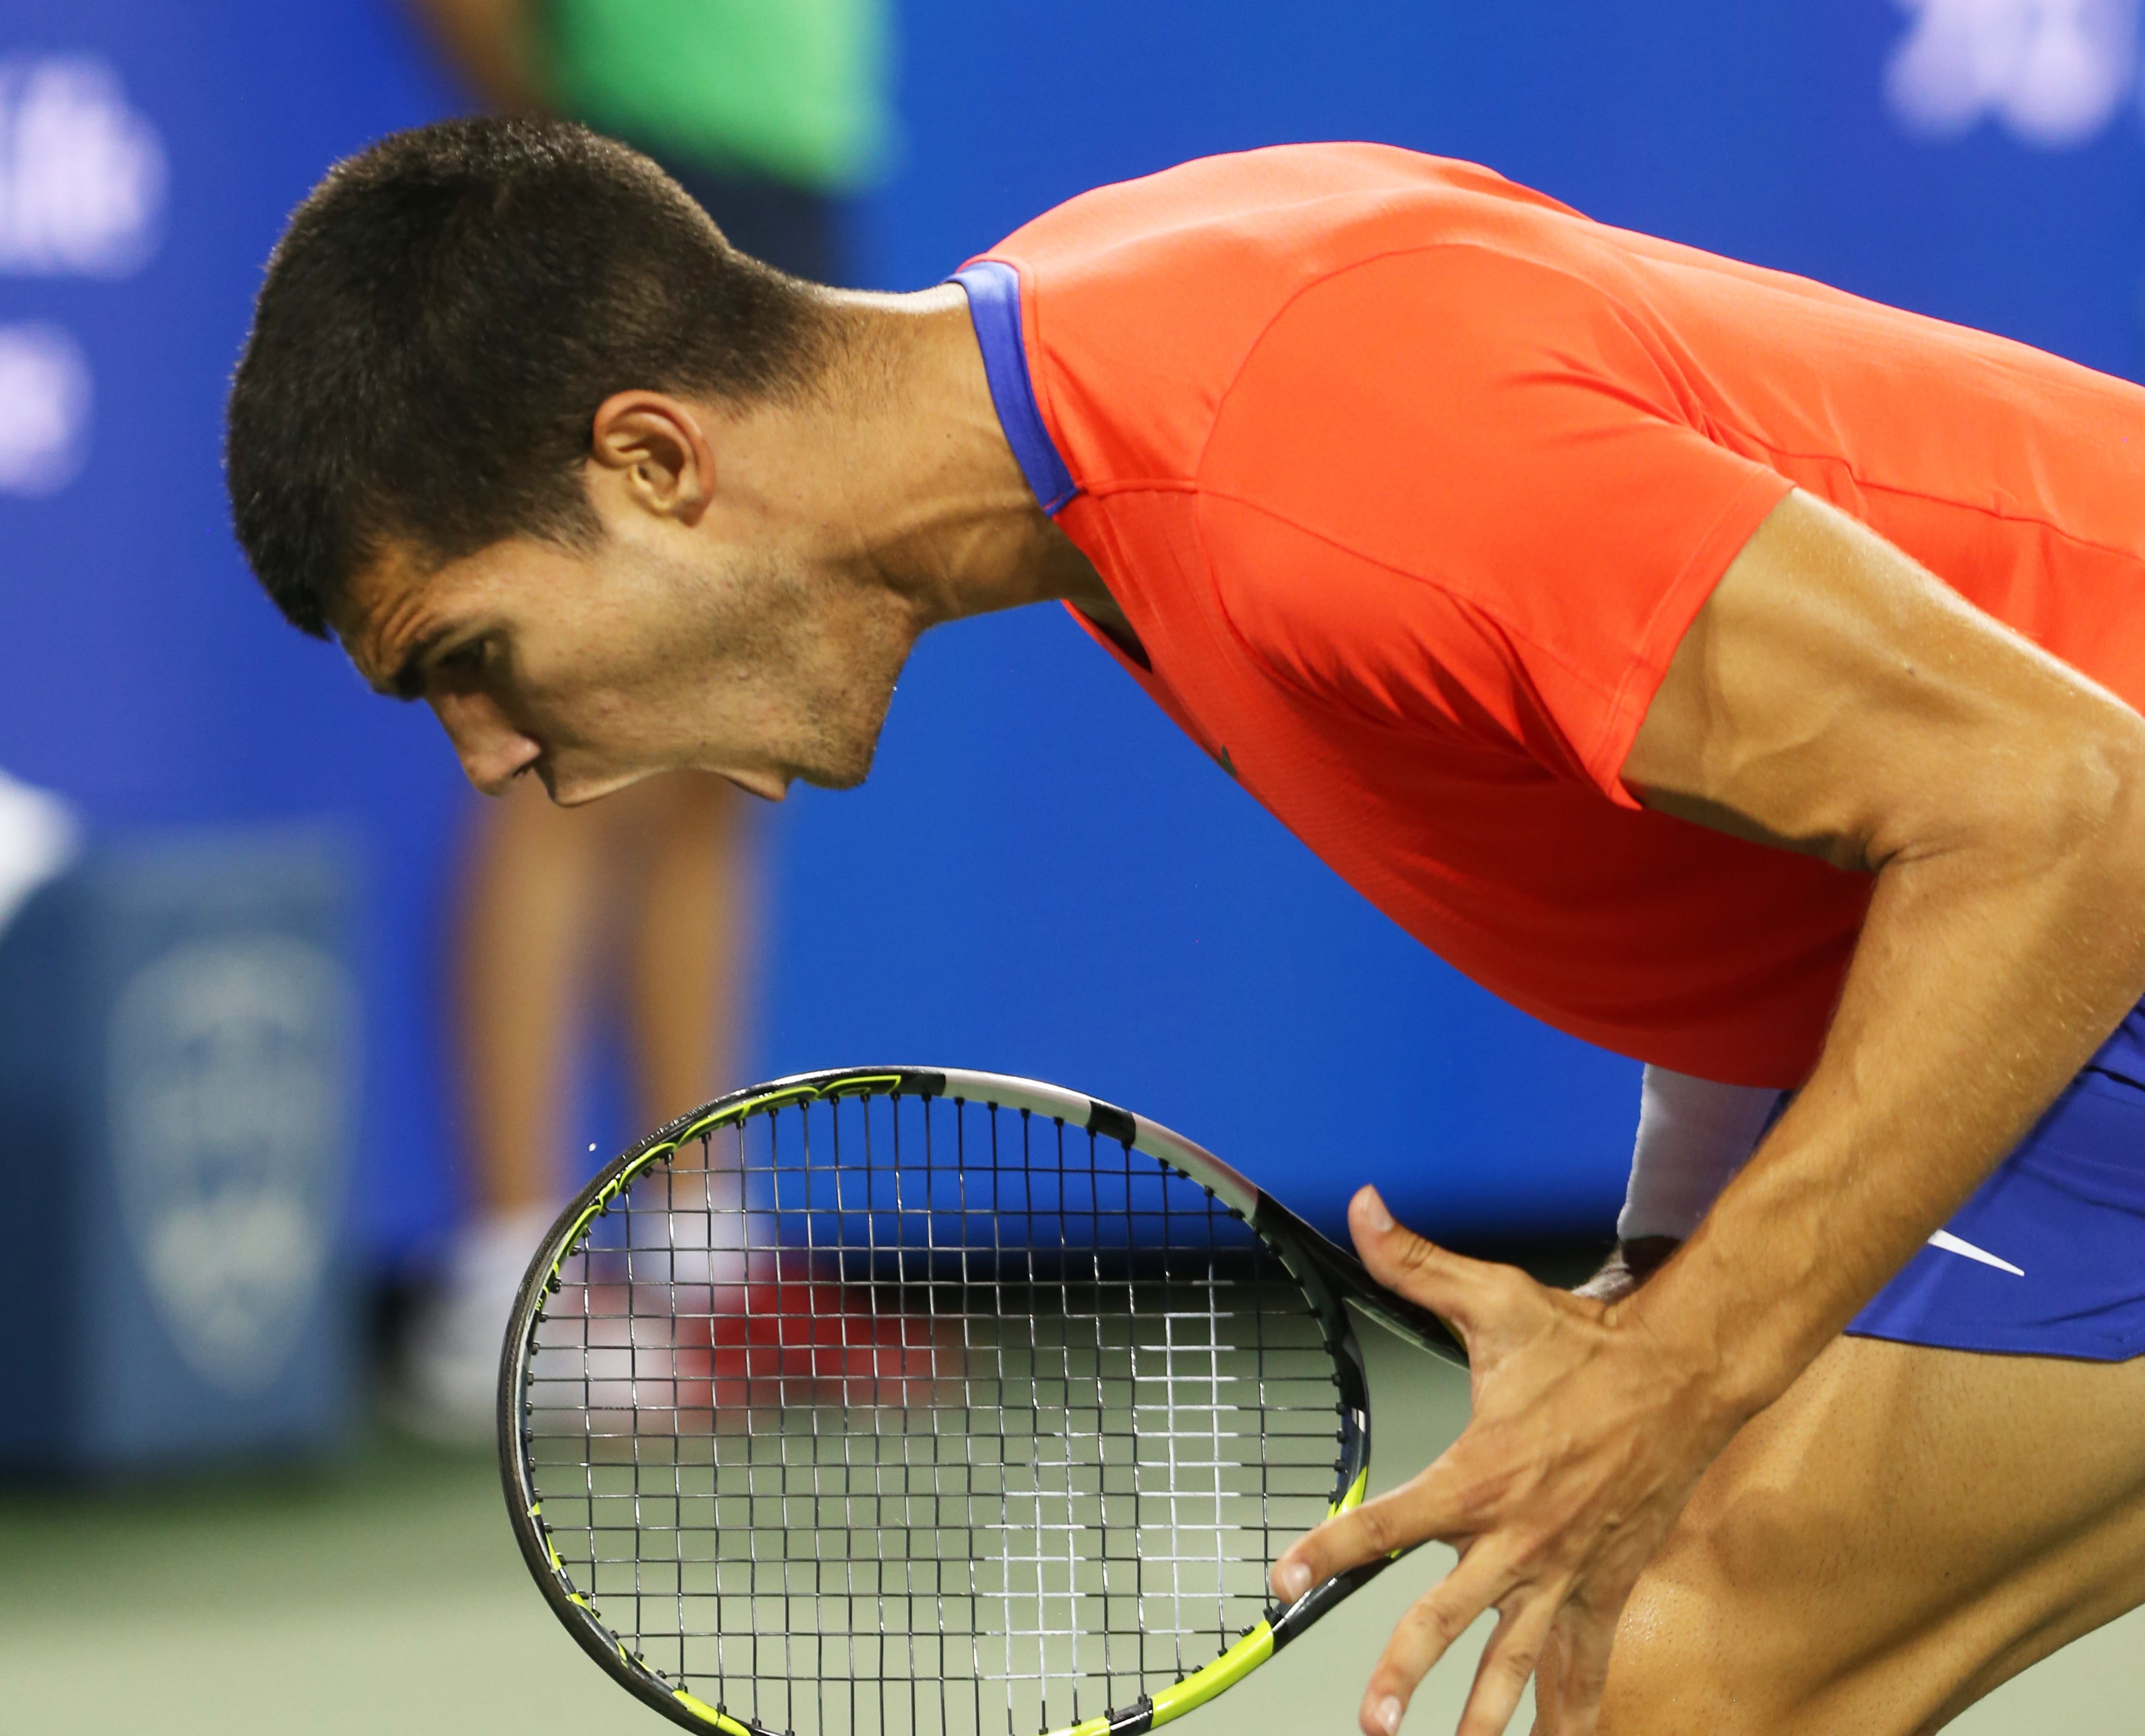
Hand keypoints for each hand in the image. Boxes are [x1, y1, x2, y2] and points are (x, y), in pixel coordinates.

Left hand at [1269, 1189, 1746, 1735]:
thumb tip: (1364, 1207)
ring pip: (1519, 1657)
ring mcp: (1566, 1569)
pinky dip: (1577, 1709)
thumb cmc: (1586, 1345)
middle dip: (1406, 1670)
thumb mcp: (1493, 1298)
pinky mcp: (1608, 1583)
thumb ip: (1417, 1263)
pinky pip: (1588, 1661)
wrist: (1685, 1376)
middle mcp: (1519, 1535)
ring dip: (1487, 1712)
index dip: (1330, 1552)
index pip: (1388, 1524)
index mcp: (1480, 1474)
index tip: (1285, 1581)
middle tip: (1373, 1719)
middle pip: (1448, 1615)